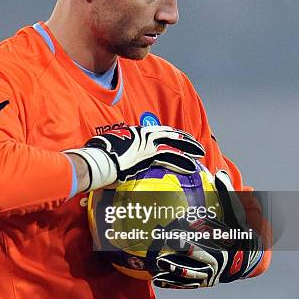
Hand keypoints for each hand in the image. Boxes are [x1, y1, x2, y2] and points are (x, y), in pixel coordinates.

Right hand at [65, 125, 204, 191]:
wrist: (100, 159)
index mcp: (138, 132)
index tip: (181, 136)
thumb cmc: (102, 153)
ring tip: (199, 154)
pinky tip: (191, 167)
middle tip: (197, 145)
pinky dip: (181, 163)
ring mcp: (148, 146)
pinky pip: (170, 159)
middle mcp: (145, 137)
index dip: (173, 134)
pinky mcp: (149, 158)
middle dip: (186, 141)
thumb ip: (123, 145)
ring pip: (174, 146)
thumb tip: (123, 152)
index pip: (160, 131)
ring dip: (188, 150)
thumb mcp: (114, 144)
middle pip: (171, 136)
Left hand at [152, 170, 263, 288]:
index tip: (176, 232)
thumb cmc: (239, 232)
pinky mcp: (203, 282)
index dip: (189, 238)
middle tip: (162, 249)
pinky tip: (157, 281)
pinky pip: (187, 285)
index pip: (204, 242)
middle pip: (195, 260)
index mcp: (222, 247)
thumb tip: (220, 174)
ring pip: (190, 275)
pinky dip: (173, 284)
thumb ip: (227, 195)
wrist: (248, 257)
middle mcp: (216, 264)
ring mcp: (209, 275)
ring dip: (174, 271)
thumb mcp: (236, 214)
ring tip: (158, 265)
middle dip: (178, 255)